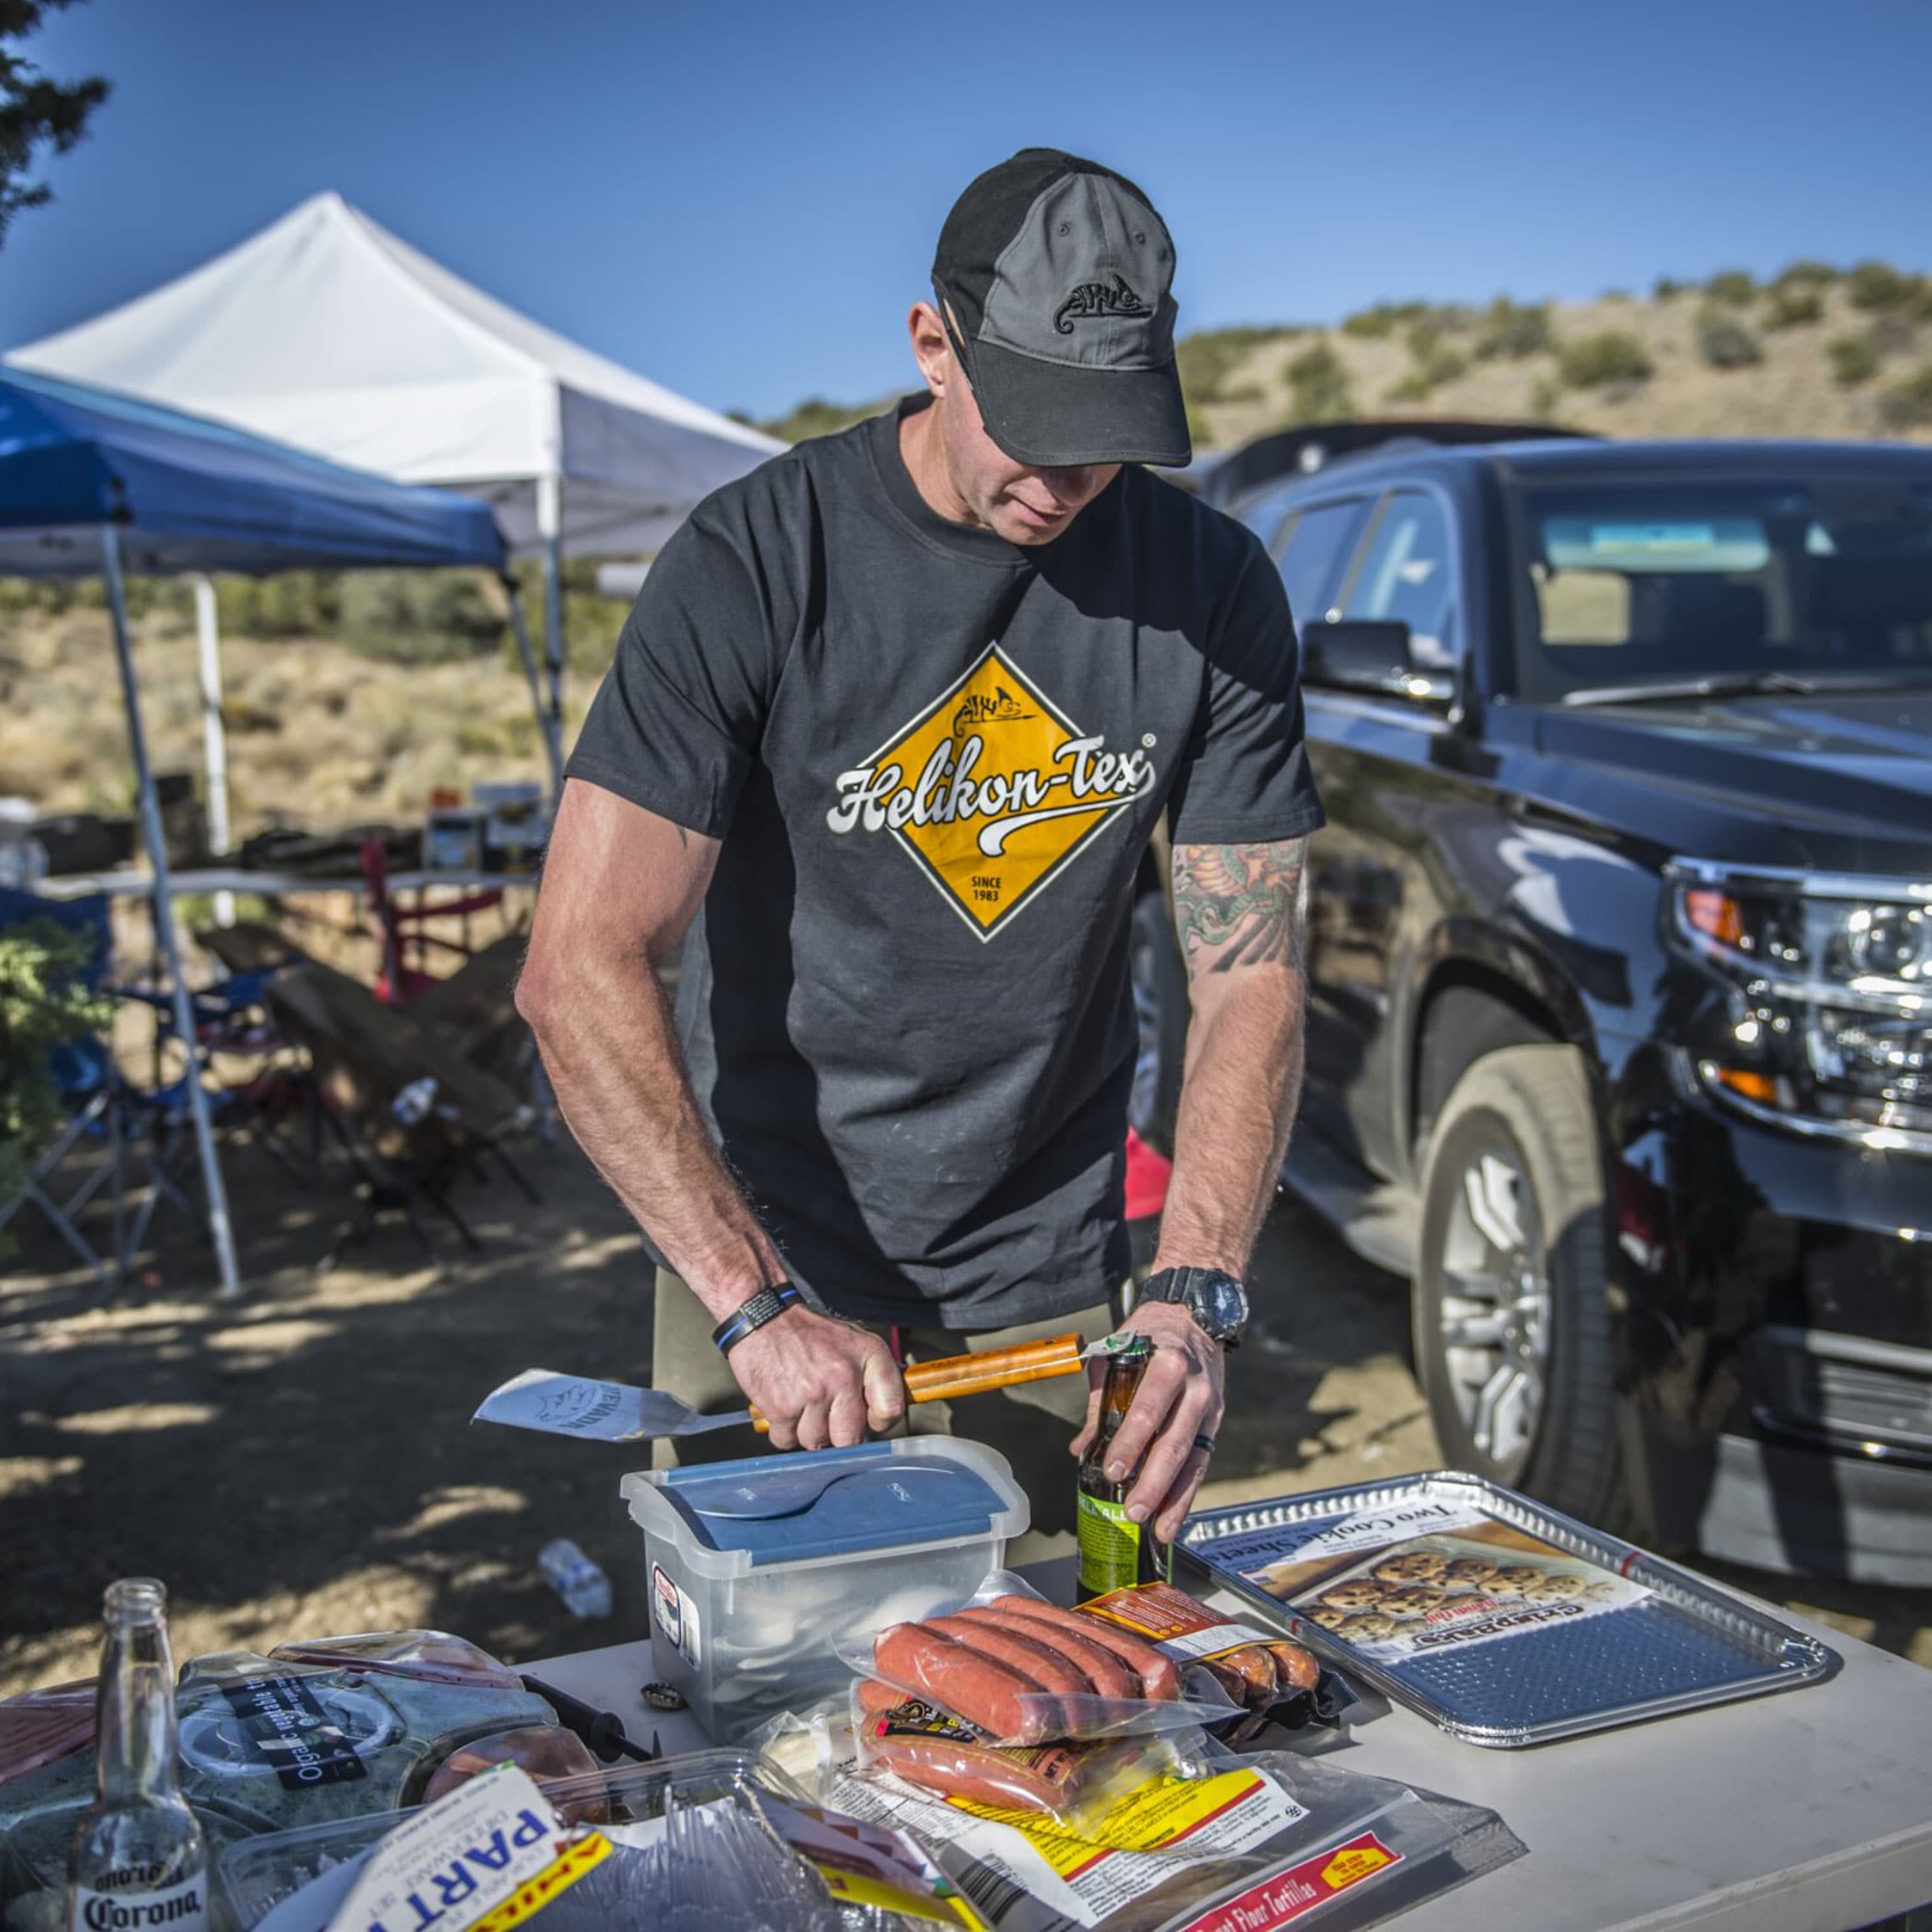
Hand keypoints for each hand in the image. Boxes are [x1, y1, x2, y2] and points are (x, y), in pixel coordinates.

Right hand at [724, 1306, 904, 1450]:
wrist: (763, 1318)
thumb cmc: (810, 1334)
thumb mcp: (853, 1340)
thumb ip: (874, 1375)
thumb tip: (886, 1414)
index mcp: (868, 1355)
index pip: (890, 1409)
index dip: (878, 1422)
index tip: (867, 1419)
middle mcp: (843, 1375)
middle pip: (850, 1439)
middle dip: (838, 1435)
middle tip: (827, 1416)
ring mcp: (812, 1393)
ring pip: (816, 1443)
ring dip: (807, 1432)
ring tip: (802, 1404)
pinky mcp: (781, 1407)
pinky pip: (786, 1441)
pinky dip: (783, 1431)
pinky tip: (784, 1406)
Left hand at [1069, 1302, 1224, 1543]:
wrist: (1195, 1314)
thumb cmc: (1150, 1332)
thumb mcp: (1118, 1352)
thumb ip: (1101, 1400)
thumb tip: (1083, 1448)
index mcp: (1167, 1363)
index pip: (1148, 1409)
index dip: (1130, 1442)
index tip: (1113, 1469)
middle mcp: (1195, 1388)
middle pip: (1173, 1443)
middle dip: (1153, 1482)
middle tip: (1133, 1511)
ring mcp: (1210, 1407)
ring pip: (1193, 1461)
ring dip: (1174, 1498)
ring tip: (1157, 1529)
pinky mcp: (1215, 1422)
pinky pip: (1202, 1464)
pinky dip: (1187, 1494)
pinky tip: (1173, 1518)